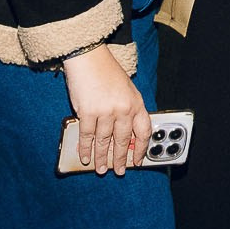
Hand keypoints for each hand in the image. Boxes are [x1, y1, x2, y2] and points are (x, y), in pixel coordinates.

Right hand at [62, 45, 149, 175]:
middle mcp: (123, 109)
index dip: (142, 149)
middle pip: (123, 141)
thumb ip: (128, 109)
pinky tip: (85, 157)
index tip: (138, 161)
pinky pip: (87, 136)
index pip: (144, 131)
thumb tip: (126, 133)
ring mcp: (105, 112)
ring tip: (101, 169)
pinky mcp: (88, 112)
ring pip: (104, 142)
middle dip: (120, 159)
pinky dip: (85, 149)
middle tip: (118, 171)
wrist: (89, 57)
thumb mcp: (127, 89)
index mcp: (136, 103)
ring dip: (102, 158)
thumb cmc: (107, 71)